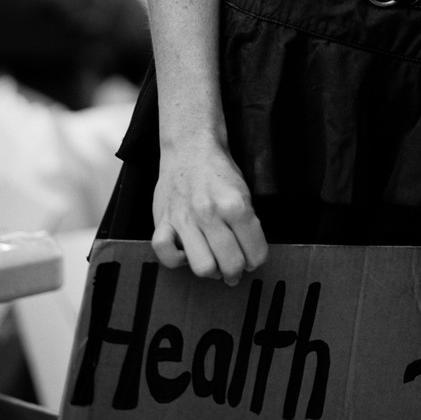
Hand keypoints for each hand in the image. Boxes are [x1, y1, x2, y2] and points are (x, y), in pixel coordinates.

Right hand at [151, 138, 268, 282]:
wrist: (190, 147)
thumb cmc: (219, 171)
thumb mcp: (244, 192)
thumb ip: (247, 223)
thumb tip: (250, 256)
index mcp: (236, 205)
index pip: (255, 252)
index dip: (257, 260)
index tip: (254, 259)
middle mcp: (210, 213)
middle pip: (231, 264)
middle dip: (236, 272)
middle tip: (235, 269)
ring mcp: (184, 218)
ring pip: (202, 267)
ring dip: (211, 270)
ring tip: (214, 263)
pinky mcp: (162, 220)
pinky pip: (165, 254)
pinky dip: (176, 259)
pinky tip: (185, 252)